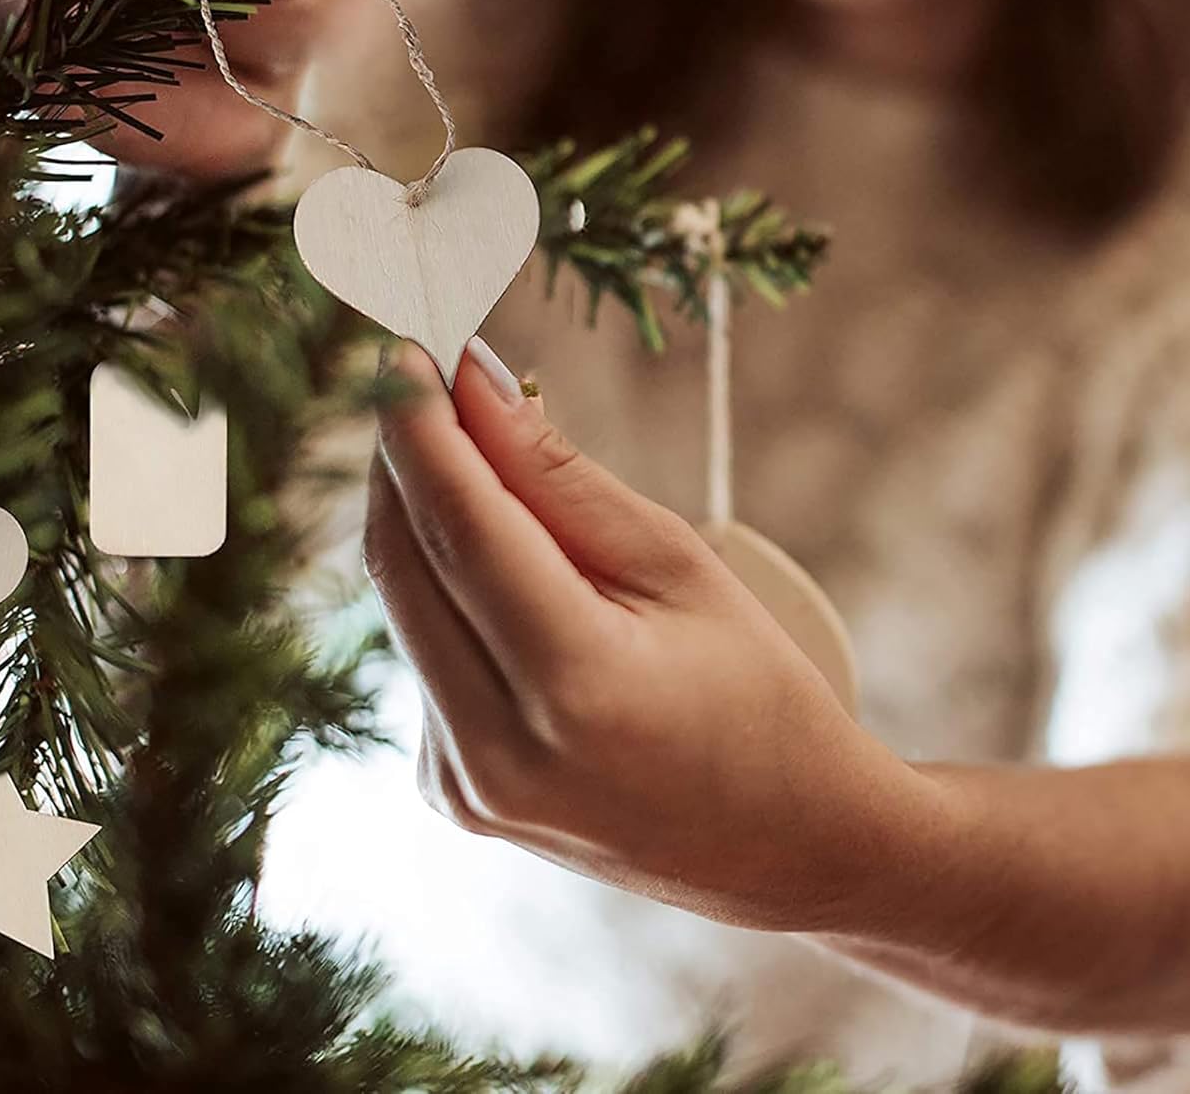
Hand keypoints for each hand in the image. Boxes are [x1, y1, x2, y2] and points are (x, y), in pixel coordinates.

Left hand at [364, 338, 947, 933]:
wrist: (787, 845)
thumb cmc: (759, 691)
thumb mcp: (678, 565)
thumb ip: (564, 479)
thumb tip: (478, 388)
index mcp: (576, 687)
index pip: (461, 526)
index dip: (420, 424)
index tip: (402, 345)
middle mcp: (497, 752)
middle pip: (405, 562)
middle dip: (403, 455)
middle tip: (422, 372)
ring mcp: (464, 787)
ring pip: (403, 606)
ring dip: (420, 516)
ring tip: (472, 455)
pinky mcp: (451, 794)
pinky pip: (421, 657)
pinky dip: (440, 587)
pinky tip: (490, 560)